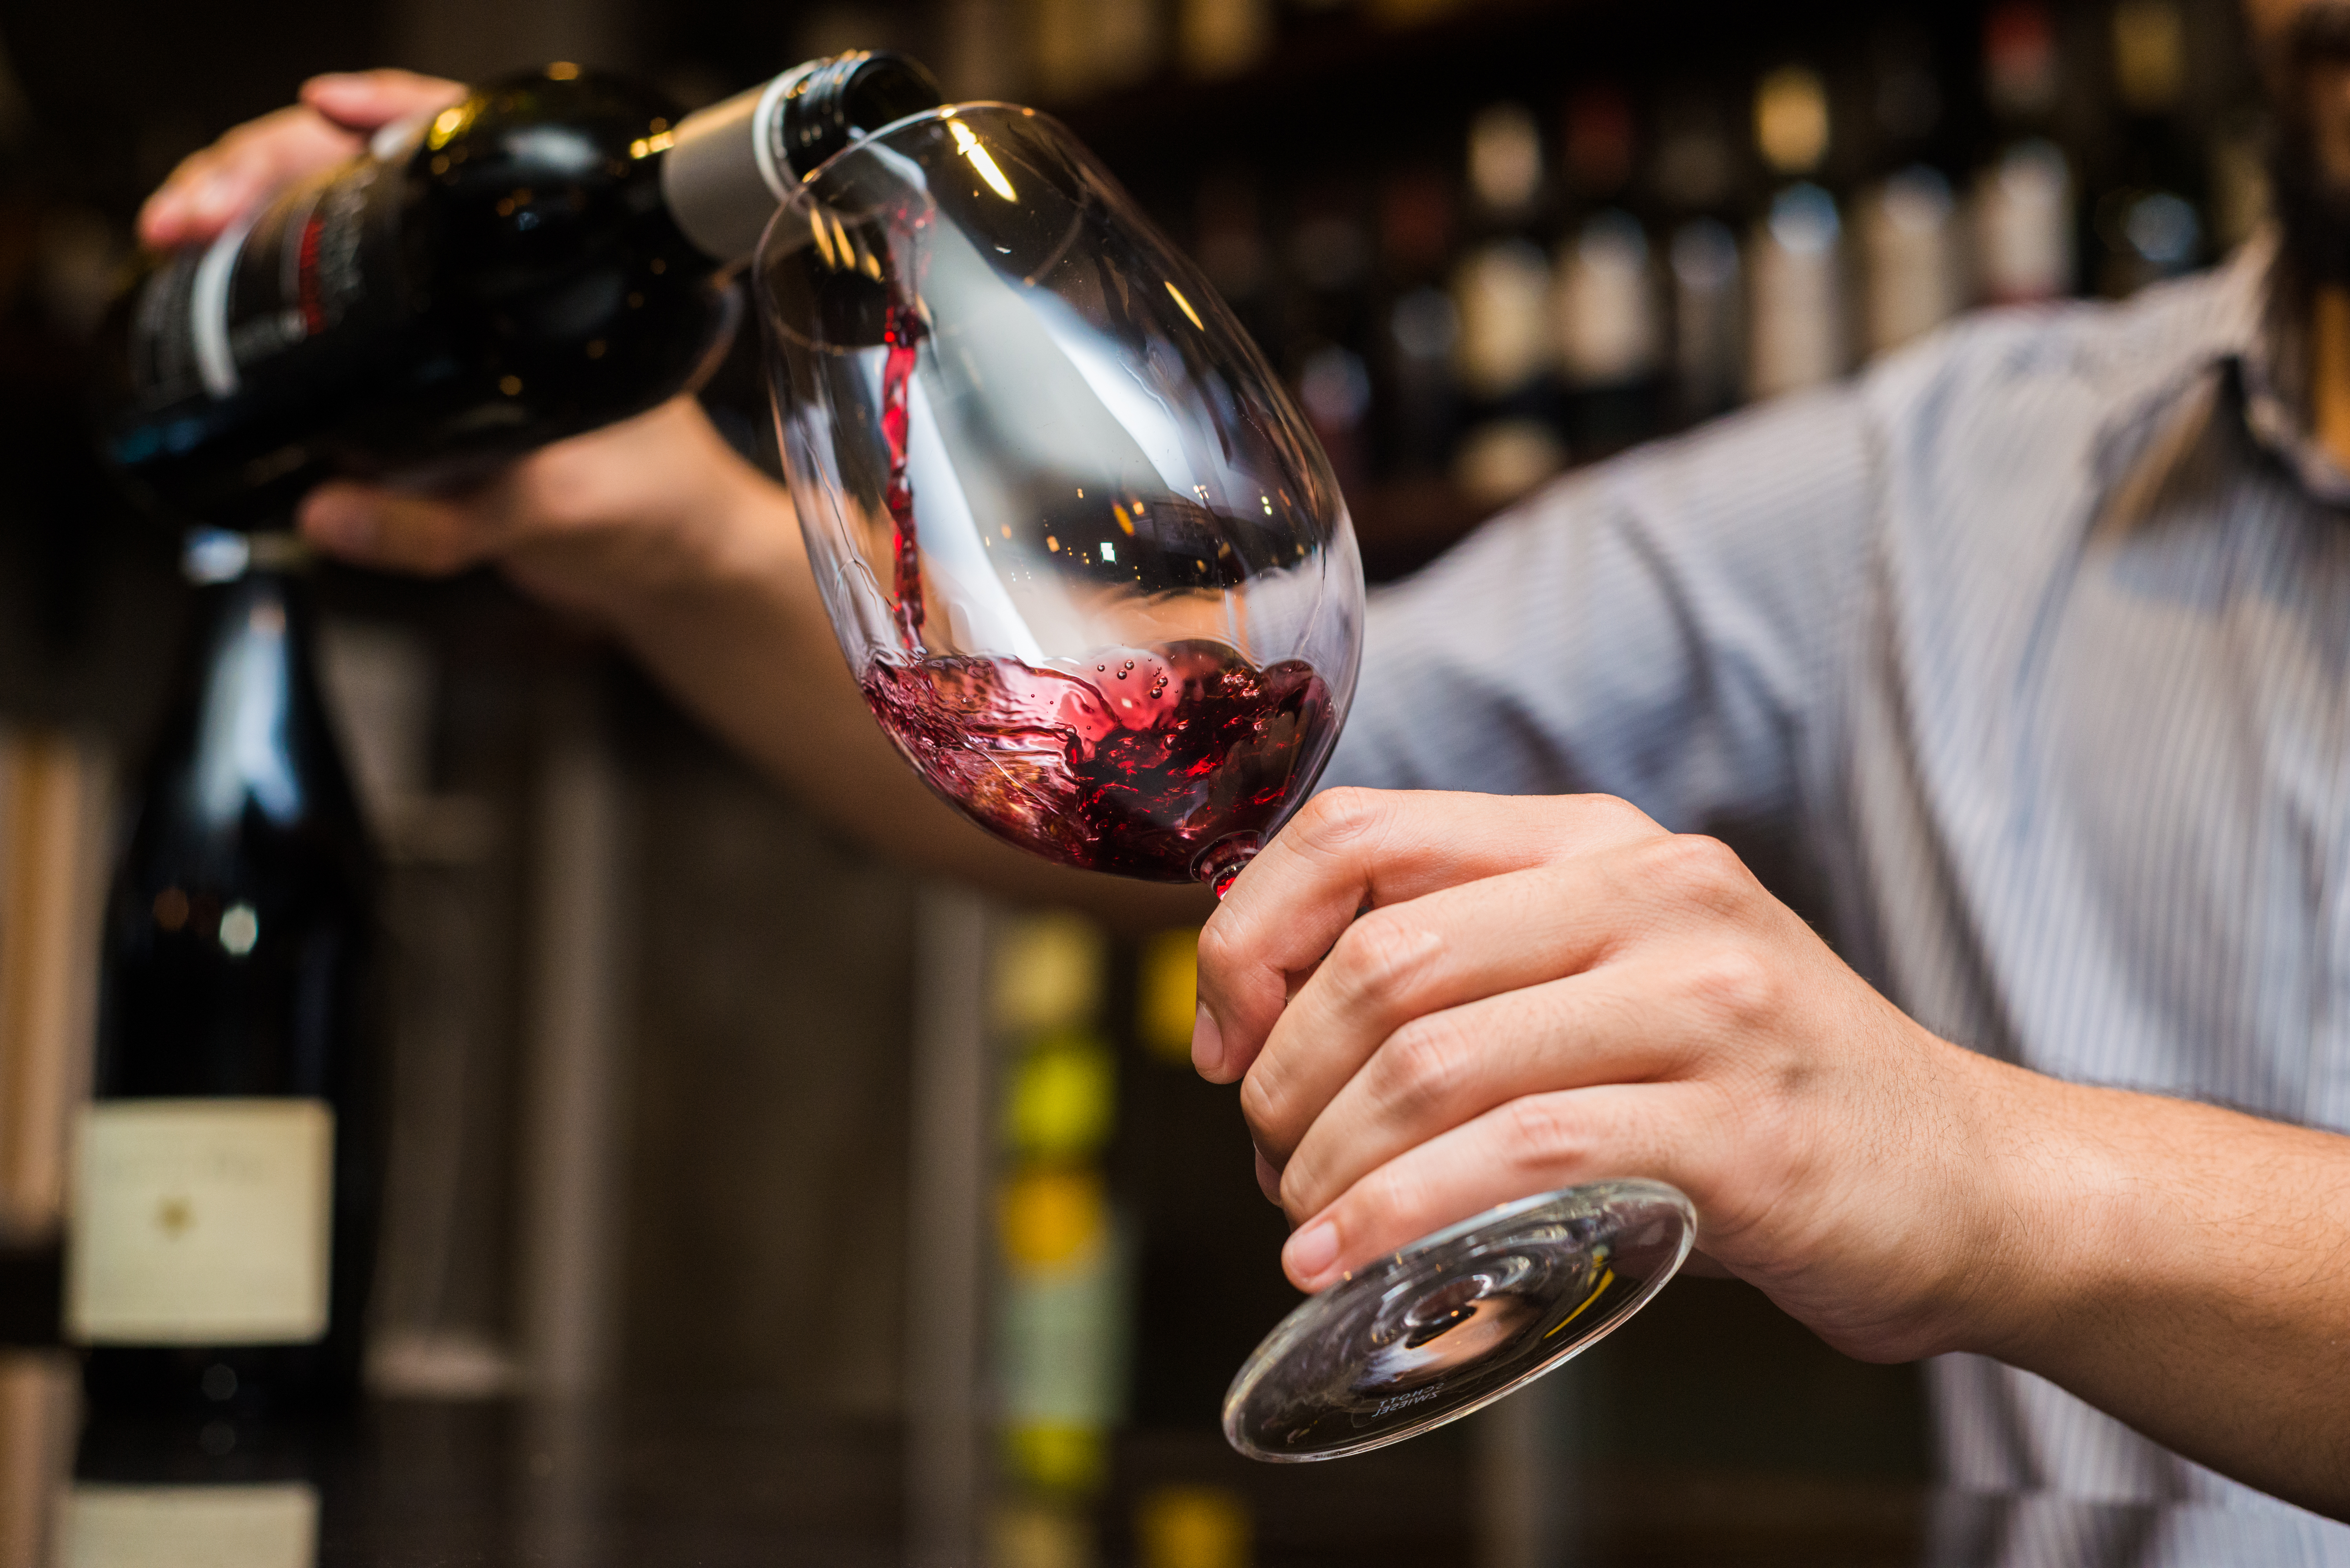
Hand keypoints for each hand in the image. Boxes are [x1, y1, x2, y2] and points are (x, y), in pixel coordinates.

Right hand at [134, 68, 793, 610]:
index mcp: (556, 276)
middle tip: (201, 211)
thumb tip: (328, 512)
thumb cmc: (645, 511)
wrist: (664, 562)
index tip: (320, 114)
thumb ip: (442, 524)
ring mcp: (451, 314)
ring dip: (245, 209)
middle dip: (266, 169)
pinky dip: (258, 268)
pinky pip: (329, 295)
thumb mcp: (547, 513)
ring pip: (332, 220)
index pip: (458, 145)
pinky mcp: (418, 362)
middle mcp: (496, 280)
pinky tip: (205, 263)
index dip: (385, 111)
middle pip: (366, 171)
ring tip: (182, 230)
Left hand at [1192, 788, 2025, 1365]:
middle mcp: (1653, 894)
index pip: (1362, 834)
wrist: (1964, 1179)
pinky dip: (1399, 1217)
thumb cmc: (1753, 1092)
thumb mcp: (1614, 977)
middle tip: (1268, 1155)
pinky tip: (1347, 1261)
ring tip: (1302, 1220)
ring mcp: (1705, 1005)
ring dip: (1327, 1160)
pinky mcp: (1737, 1132)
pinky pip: (1517, 1157)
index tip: (1223, 1035)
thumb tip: (1272, 1022)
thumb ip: (1478, 966)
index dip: (1252, 934)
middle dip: (1281, 1073)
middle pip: (1381, 959)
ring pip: (1433, 1059)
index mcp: (1602, 843)